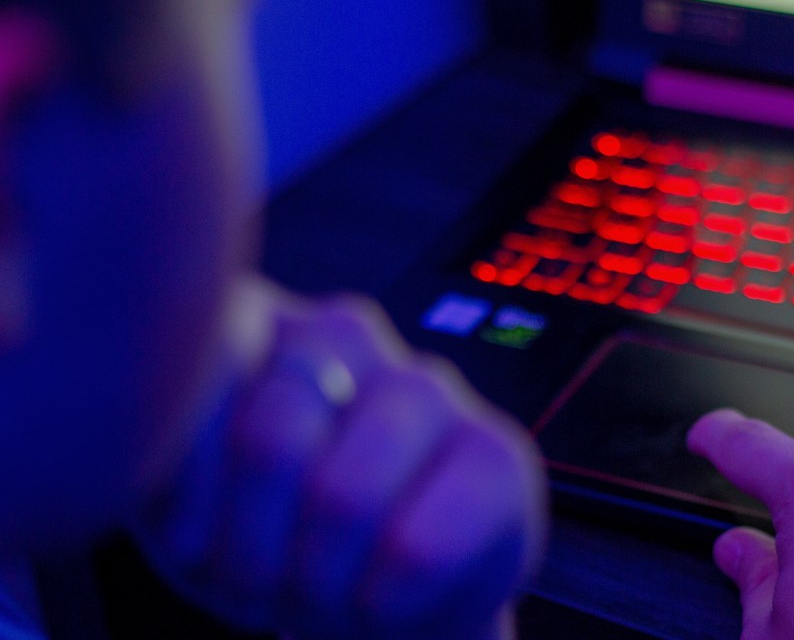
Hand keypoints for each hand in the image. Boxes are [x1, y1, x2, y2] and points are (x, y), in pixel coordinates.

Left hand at [132, 279, 546, 638]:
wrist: (375, 601)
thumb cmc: (272, 543)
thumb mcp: (186, 504)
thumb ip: (172, 439)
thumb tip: (162, 418)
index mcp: (259, 326)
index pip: (209, 369)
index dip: (191, 490)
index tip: (195, 539)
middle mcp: (346, 334)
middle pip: (274, 441)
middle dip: (253, 550)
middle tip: (263, 583)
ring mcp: (428, 384)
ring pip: (345, 495)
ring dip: (317, 582)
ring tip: (321, 592)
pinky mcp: (496, 453)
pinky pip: (419, 546)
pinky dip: (383, 601)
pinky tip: (382, 597)